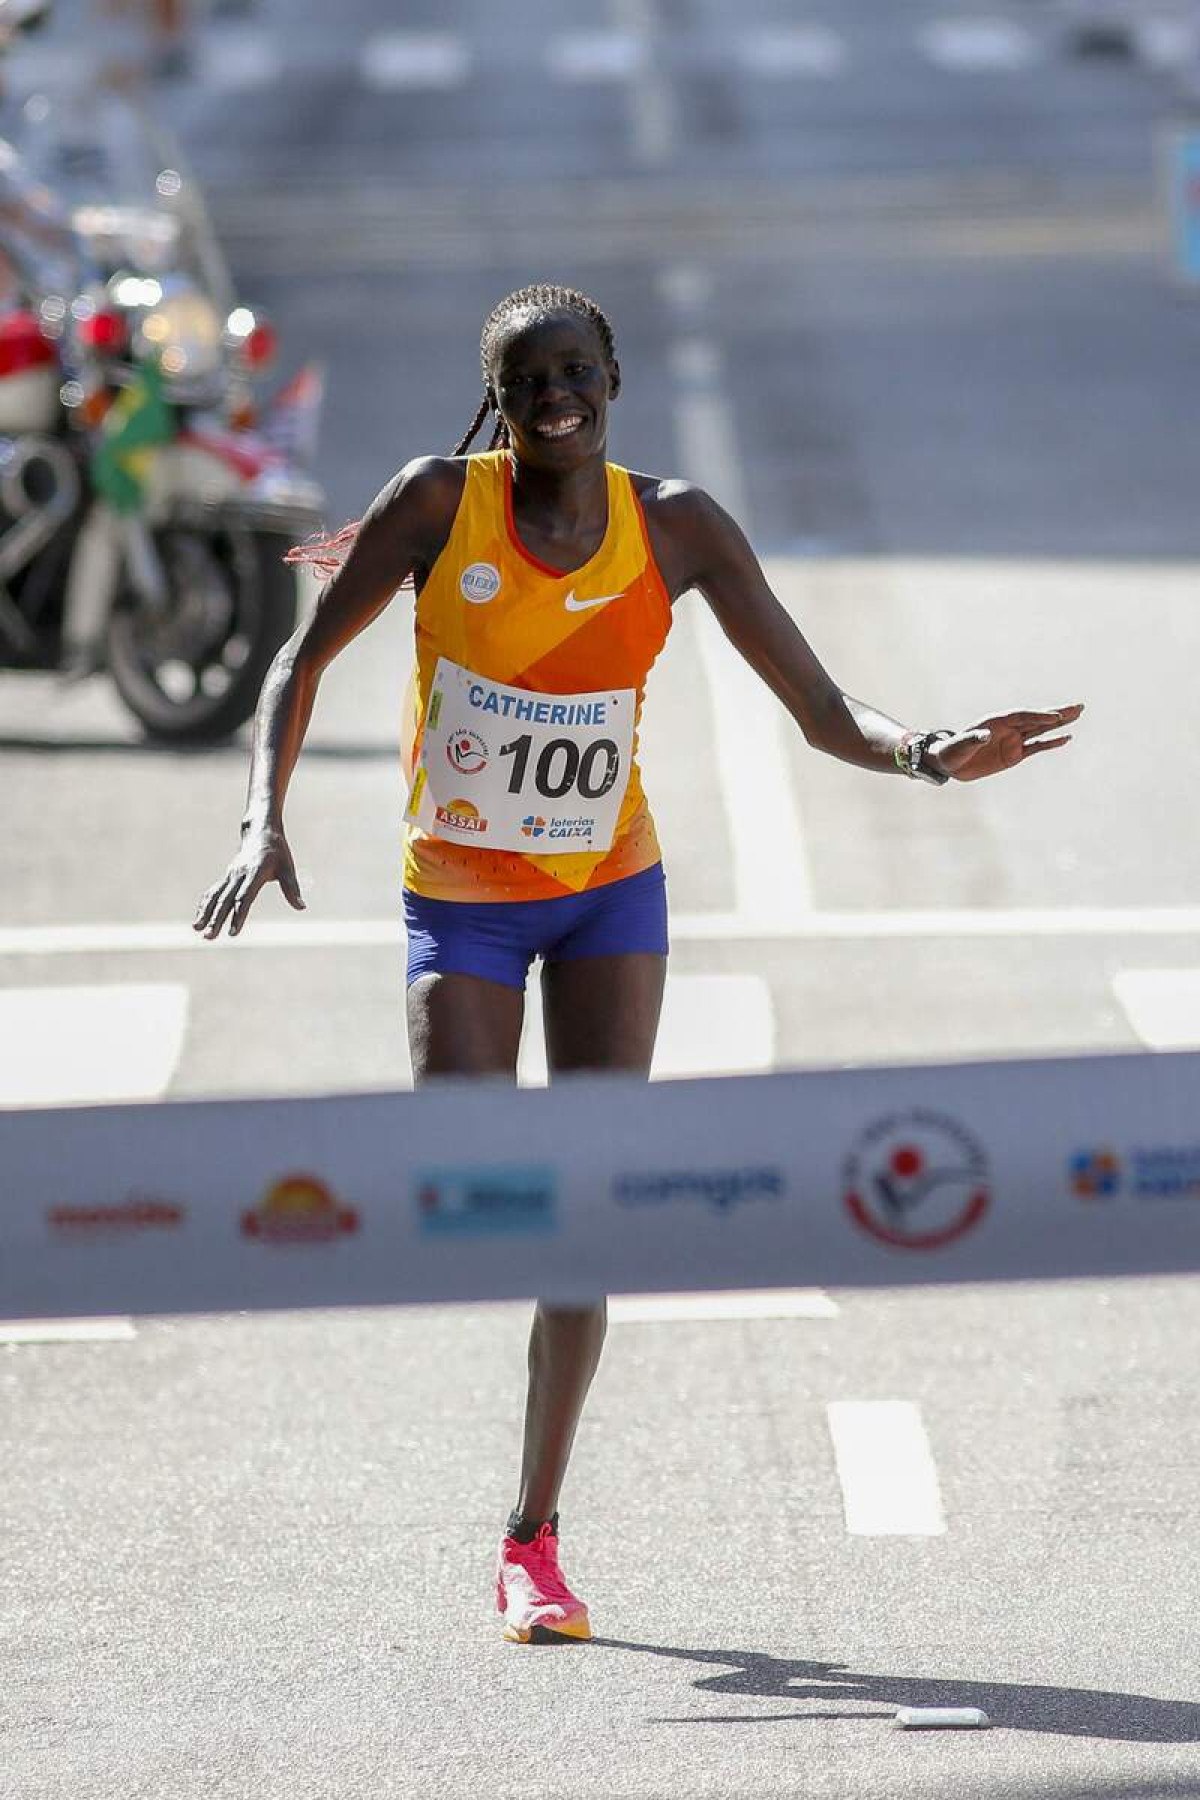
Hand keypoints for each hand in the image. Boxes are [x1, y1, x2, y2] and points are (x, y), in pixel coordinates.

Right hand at [192, 826, 304, 939]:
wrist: (260, 832)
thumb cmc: (278, 852)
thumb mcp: (288, 867)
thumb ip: (292, 888)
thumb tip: (301, 907)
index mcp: (255, 872)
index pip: (244, 897)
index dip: (238, 915)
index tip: (233, 932)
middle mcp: (239, 874)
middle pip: (225, 900)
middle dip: (216, 919)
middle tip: (209, 936)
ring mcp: (230, 875)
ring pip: (215, 896)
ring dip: (205, 913)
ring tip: (196, 930)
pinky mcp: (227, 877)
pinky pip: (213, 892)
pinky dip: (205, 905)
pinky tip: (198, 919)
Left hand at [930, 704, 1083, 781]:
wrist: (950, 764)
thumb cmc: (953, 752)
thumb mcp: (960, 746)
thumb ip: (973, 739)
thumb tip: (985, 735)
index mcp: (996, 722)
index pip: (1022, 716)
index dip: (1038, 716)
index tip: (1055, 717)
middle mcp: (1008, 728)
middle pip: (1037, 718)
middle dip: (1057, 713)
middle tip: (1078, 706)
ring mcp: (1013, 740)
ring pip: (1041, 729)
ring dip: (1059, 723)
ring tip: (1078, 714)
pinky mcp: (1015, 754)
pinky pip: (1036, 746)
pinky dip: (1051, 742)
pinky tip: (1066, 738)